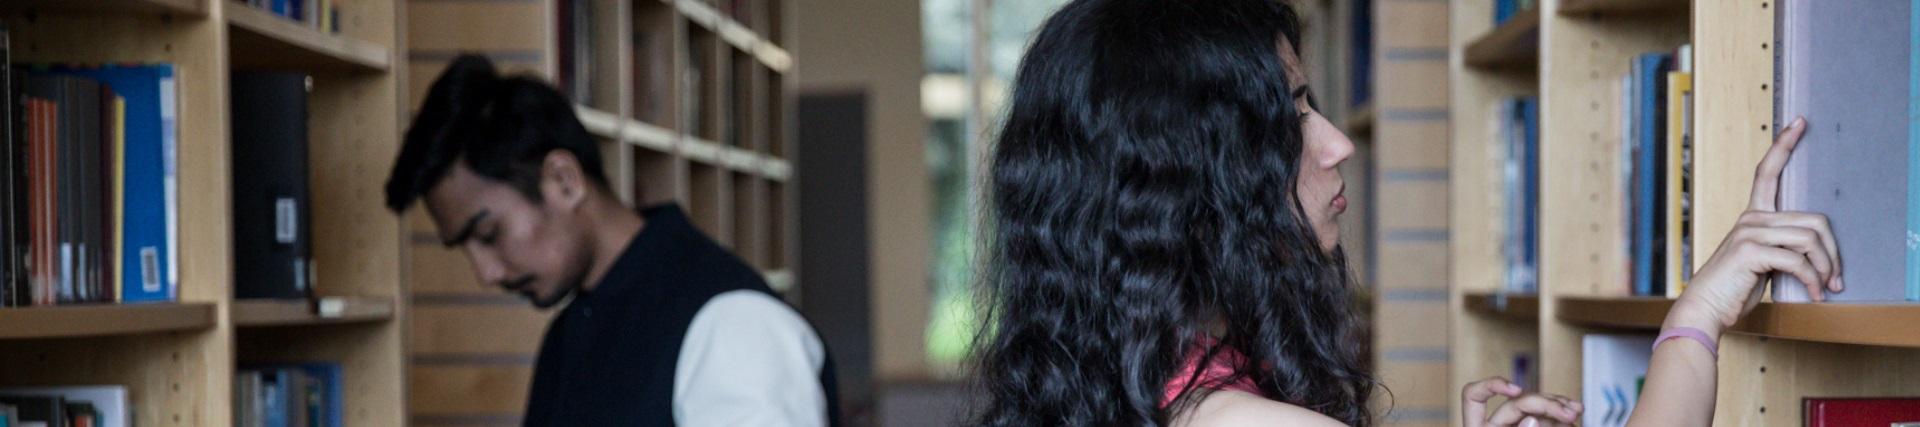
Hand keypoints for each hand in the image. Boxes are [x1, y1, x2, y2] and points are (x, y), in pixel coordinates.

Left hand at [1463, 377, 1581, 426]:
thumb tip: (1531, 419)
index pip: (1473, 396)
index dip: (1491, 385)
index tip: (1514, 389)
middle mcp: (1497, 424)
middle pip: (1518, 401)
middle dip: (1545, 403)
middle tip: (1569, 414)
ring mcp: (1517, 425)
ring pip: (1536, 407)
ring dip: (1558, 405)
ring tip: (1576, 410)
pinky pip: (1547, 417)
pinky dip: (1561, 413)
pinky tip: (1574, 411)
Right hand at [1674, 116, 1842, 334]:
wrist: (1705, 309)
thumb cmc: (1733, 289)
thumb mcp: (1763, 263)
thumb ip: (1782, 248)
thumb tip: (1817, 253)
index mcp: (1752, 217)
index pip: (1767, 172)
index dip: (1783, 144)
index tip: (1798, 122)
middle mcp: (1750, 219)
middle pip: (1814, 221)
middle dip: (1833, 252)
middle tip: (1836, 276)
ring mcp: (1749, 232)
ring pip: (1810, 240)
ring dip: (1826, 268)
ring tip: (1826, 287)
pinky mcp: (1750, 250)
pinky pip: (1798, 261)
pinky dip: (1813, 280)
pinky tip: (1814, 293)